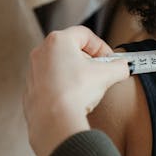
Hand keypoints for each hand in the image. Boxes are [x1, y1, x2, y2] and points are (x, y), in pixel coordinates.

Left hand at [24, 26, 129, 155]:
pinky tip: (75, 98)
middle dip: (90, 60)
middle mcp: (42, 52)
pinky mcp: (31, 88)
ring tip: (88, 88)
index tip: (110, 60)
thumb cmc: (75, 92)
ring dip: (77, 73)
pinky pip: (52, 82)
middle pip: (72, 48)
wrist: (55, 120)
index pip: (86, 34)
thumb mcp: (107, 75)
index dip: (102, 47)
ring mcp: (34, 70)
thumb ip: (119, 66)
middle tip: (101, 72)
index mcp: (58, 40)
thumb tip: (123, 67)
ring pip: (61, 65)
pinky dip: (65, 86)